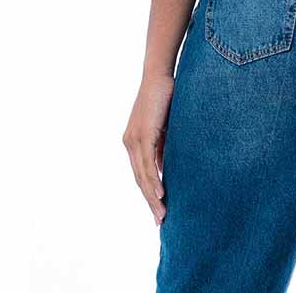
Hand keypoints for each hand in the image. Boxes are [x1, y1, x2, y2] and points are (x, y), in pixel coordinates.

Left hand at [122, 73, 174, 224]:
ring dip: (153, 197)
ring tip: (163, 214)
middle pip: (139, 179)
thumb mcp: (164, 127)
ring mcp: (134, 139)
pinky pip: (147, 163)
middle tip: (160, 221)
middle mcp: (130, 143)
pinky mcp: (142, 134)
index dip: (149, 193)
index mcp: (134, 142)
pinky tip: (161, 194)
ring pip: (142, 176)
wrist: (159, 74)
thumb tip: (165, 168)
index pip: (141, 174)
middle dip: (150, 202)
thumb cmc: (165, 96)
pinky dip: (154, 180)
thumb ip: (163, 147)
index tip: (159, 210)